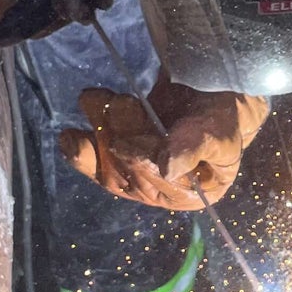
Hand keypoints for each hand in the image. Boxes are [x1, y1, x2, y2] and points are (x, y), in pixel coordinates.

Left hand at [58, 78, 268, 209]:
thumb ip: (196, 146)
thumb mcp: (220, 131)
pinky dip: (81, 150)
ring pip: (108, 167)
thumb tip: (169, 168)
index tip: (124, 136)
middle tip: (113, 101)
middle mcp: (161, 192)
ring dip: (97, 133)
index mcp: (191, 194)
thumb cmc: (223, 118)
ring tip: (94, 99)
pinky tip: (69, 137)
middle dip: (117, 135)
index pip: (158, 181)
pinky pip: (97, 162)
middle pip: (129, 173)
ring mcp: (137, 176)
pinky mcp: (120, 159)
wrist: (212, 97)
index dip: (140, 158)